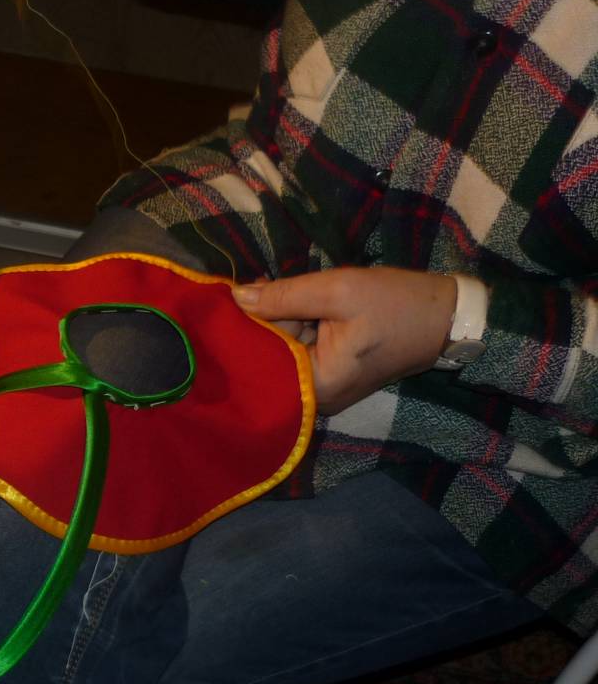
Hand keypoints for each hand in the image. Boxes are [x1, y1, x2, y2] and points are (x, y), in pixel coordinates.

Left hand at [232, 267, 457, 413]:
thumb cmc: (396, 304)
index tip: (242, 293)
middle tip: (268, 284)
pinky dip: (299, 327)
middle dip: (268, 320)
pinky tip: (303, 305)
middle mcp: (317, 399)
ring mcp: (325, 390)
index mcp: (318, 386)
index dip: (250, 323)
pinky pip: (302, 350)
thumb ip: (284, 296)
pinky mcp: (332, 377)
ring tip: (294, 292)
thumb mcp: (338, 291)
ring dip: (284, 320)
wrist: (447, 317)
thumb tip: (235, 298)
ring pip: (285, 350)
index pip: (261, 356)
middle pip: (271, 355)